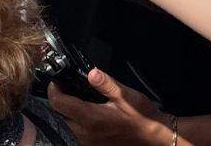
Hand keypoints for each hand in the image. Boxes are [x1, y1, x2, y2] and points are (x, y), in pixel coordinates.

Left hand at [51, 69, 179, 145]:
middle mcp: (85, 134)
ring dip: (67, 114)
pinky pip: (77, 135)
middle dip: (59, 102)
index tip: (56, 82)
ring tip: (75, 101)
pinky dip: (76, 124)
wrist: (157, 138)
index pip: (58, 103)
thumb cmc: (142, 117)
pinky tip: (86, 115)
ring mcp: (89, 143)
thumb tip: (92, 72)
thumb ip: (106, 84)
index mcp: (91, 119)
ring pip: (67, 127)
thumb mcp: (126, 96)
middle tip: (66, 90)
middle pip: (59, 116)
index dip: (54, 90)